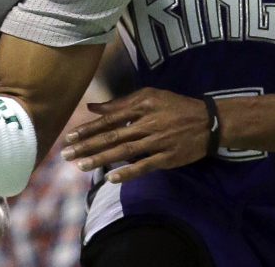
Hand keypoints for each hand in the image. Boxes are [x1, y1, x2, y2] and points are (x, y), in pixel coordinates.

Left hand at [60, 87, 210, 183]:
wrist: (208, 121)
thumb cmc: (175, 106)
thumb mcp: (150, 96)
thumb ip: (121, 102)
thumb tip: (93, 107)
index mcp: (141, 106)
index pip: (109, 119)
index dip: (88, 128)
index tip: (70, 137)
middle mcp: (147, 123)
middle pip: (112, 136)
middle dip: (87, 145)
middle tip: (66, 154)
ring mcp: (157, 141)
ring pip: (124, 151)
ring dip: (101, 159)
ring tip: (81, 166)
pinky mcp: (167, 158)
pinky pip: (145, 166)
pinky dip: (128, 172)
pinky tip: (112, 178)